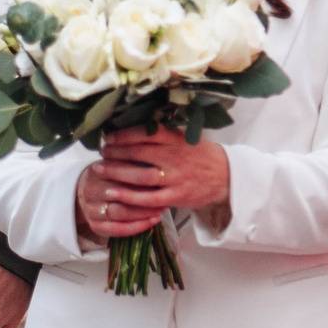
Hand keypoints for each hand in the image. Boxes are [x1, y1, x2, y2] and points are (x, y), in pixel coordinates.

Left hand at [72, 127, 230, 246]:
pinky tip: (115, 195)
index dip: (122, 135)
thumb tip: (130, 129)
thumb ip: (161, 135)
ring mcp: (176, 177)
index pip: (144, 133)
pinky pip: (149, 198)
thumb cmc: (199, 155)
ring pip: (140, 175)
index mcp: (175, 138)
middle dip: (115, 153)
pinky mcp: (177, 196)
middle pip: (138, 153)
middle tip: (101, 154)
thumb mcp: (184, 138)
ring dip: (117, 173)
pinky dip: (130, 197)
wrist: (226, 175)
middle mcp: (174, 156)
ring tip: (101, 171)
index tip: (107, 137)